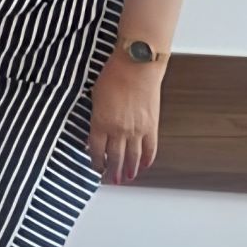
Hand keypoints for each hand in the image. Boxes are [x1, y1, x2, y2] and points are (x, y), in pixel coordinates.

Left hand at [88, 55, 161, 183]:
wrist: (137, 66)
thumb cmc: (113, 76)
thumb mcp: (95, 98)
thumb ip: (95, 118)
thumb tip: (94, 133)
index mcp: (100, 122)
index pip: (96, 150)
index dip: (95, 161)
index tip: (95, 168)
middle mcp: (119, 129)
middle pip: (114, 157)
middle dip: (111, 171)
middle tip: (110, 180)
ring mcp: (137, 129)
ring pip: (133, 157)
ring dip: (129, 170)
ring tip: (126, 178)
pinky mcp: (152, 125)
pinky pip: (150, 148)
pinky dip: (147, 159)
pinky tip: (144, 165)